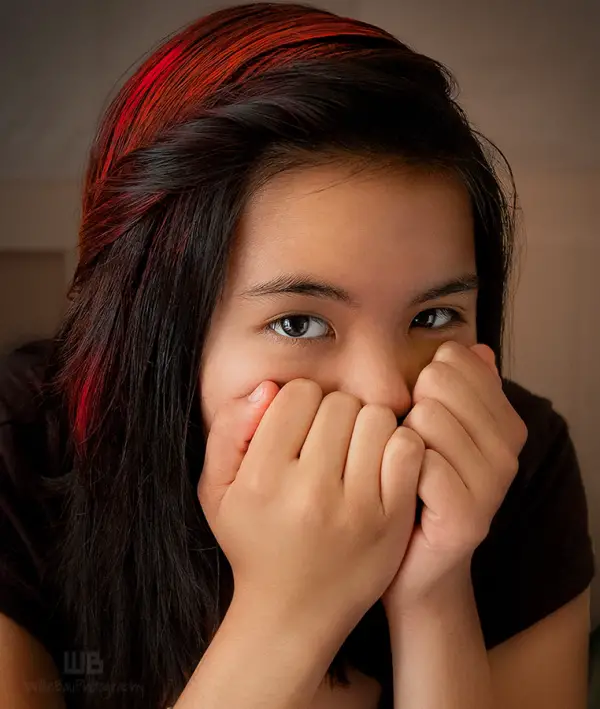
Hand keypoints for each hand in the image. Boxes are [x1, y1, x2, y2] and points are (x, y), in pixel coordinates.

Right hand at [198, 379, 423, 632]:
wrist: (292, 612)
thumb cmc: (252, 540)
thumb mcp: (216, 489)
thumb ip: (229, 429)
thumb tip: (269, 387)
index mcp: (263, 479)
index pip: (297, 393)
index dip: (298, 402)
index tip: (297, 428)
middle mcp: (310, 492)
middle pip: (340, 403)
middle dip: (333, 413)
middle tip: (327, 442)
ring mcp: (357, 508)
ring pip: (376, 418)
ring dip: (366, 426)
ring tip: (353, 451)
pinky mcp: (392, 520)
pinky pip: (407, 449)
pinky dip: (398, 445)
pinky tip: (380, 462)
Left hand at [381, 341, 528, 615]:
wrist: (412, 566)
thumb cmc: (415, 489)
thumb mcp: (436, 433)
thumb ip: (457, 388)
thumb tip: (473, 346)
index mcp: (504, 423)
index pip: (456, 359)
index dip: (421, 380)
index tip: (418, 413)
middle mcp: (507, 451)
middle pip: (437, 384)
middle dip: (409, 408)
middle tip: (408, 447)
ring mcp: (491, 486)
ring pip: (425, 418)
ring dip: (400, 440)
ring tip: (403, 469)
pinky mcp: (466, 516)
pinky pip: (417, 460)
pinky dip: (396, 469)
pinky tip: (399, 489)